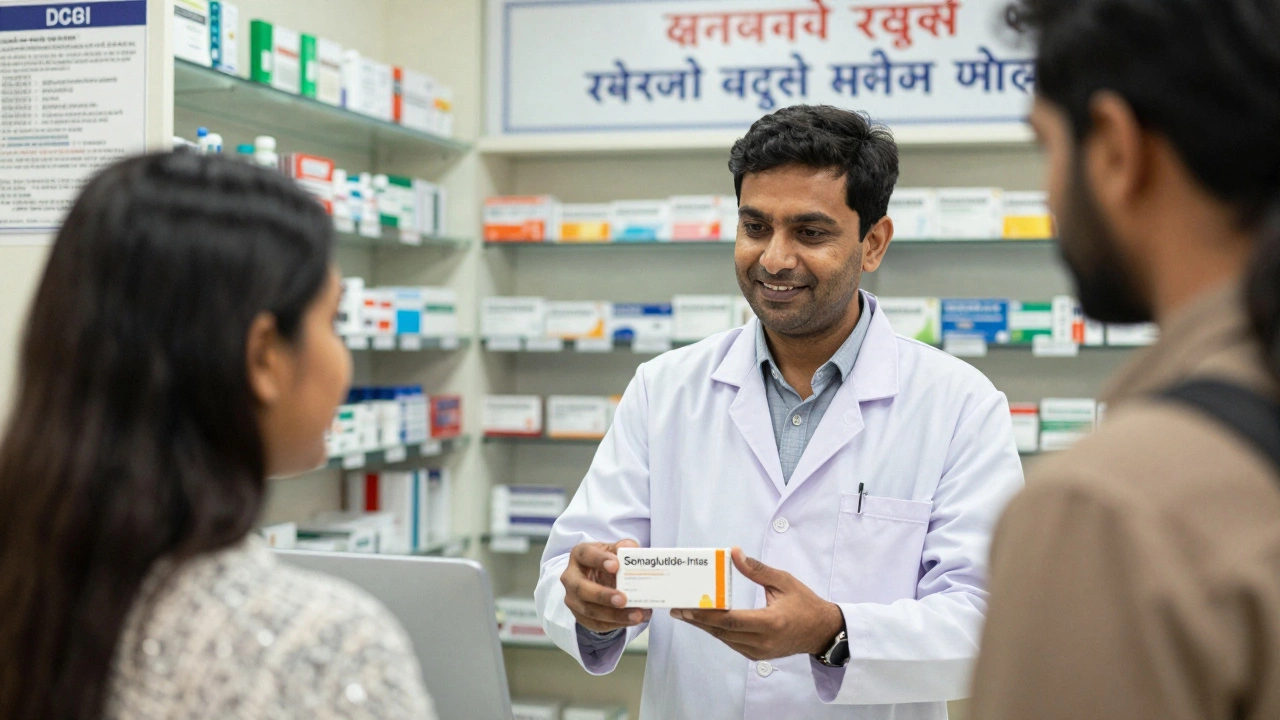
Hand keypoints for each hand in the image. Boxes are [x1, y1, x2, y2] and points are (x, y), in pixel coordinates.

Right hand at [561, 539, 652, 633]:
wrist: (599, 579)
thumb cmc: (607, 561)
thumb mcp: (614, 550)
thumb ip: (624, 547)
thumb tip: (632, 548)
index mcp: (579, 555)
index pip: (585, 555)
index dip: (599, 560)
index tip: (616, 565)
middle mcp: (571, 578)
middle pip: (581, 588)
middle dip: (603, 595)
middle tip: (623, 599)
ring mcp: (573, 599)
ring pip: (590, 611)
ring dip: (615, 615)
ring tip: (637, 615)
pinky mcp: (581, 616)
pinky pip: (597, 624)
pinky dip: (617, 623)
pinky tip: (633, 620)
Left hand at [673, 548, 843, 660]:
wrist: (822, 631)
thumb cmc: (805, 603)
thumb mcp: (783, 581)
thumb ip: (757, 569)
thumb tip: (735, 552)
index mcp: (770, 623)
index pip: (730, 621)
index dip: (705, 615)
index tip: (686, 608)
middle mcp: (763, 642)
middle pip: (722, 632)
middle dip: (697, 621)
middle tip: (677, 609)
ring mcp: (760, 652)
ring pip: (725, 639)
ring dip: (705, 627)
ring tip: (686, 614)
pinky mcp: (758, 656)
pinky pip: (732, 643)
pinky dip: (718, 632)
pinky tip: (707, 621)